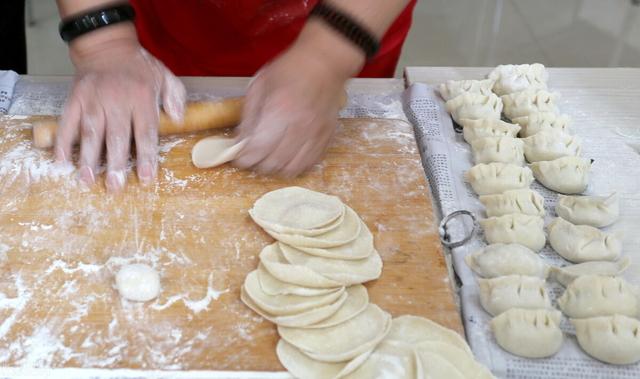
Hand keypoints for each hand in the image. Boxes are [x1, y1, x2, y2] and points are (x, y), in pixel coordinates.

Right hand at [56, 25, 185, 191]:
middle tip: (114, 188)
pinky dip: (63, 143)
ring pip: (90, 133)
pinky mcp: (75, 99)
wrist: (106, 45)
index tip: (145, 178)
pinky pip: (67, 123)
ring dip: (87, 159)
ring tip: (87, 181)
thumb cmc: (139, 67)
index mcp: (142, 98)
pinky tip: (61, 162)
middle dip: (115, 164)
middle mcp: (117, 101)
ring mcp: (93, 100)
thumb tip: (179, 118)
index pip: (145, 132)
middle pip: (116, 137)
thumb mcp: (165, 76)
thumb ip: (175, 96)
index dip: (145, 156)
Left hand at [232, 20, 364, 176]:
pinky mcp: (327, 137)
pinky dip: (296, 165)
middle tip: (254, 155)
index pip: (258, 149)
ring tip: (270, 157)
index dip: (244, 159)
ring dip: (277, 168)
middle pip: (274, 163)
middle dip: (258, 164)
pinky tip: (288, 155)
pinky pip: (309, 163)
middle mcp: (299, 126)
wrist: (325, 62)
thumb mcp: (260, 86)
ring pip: (292, 168)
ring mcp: (316, 134)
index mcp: (279, 110)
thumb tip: (240, 142)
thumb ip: (248, 117)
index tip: (239, 157)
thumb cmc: (290, 69)